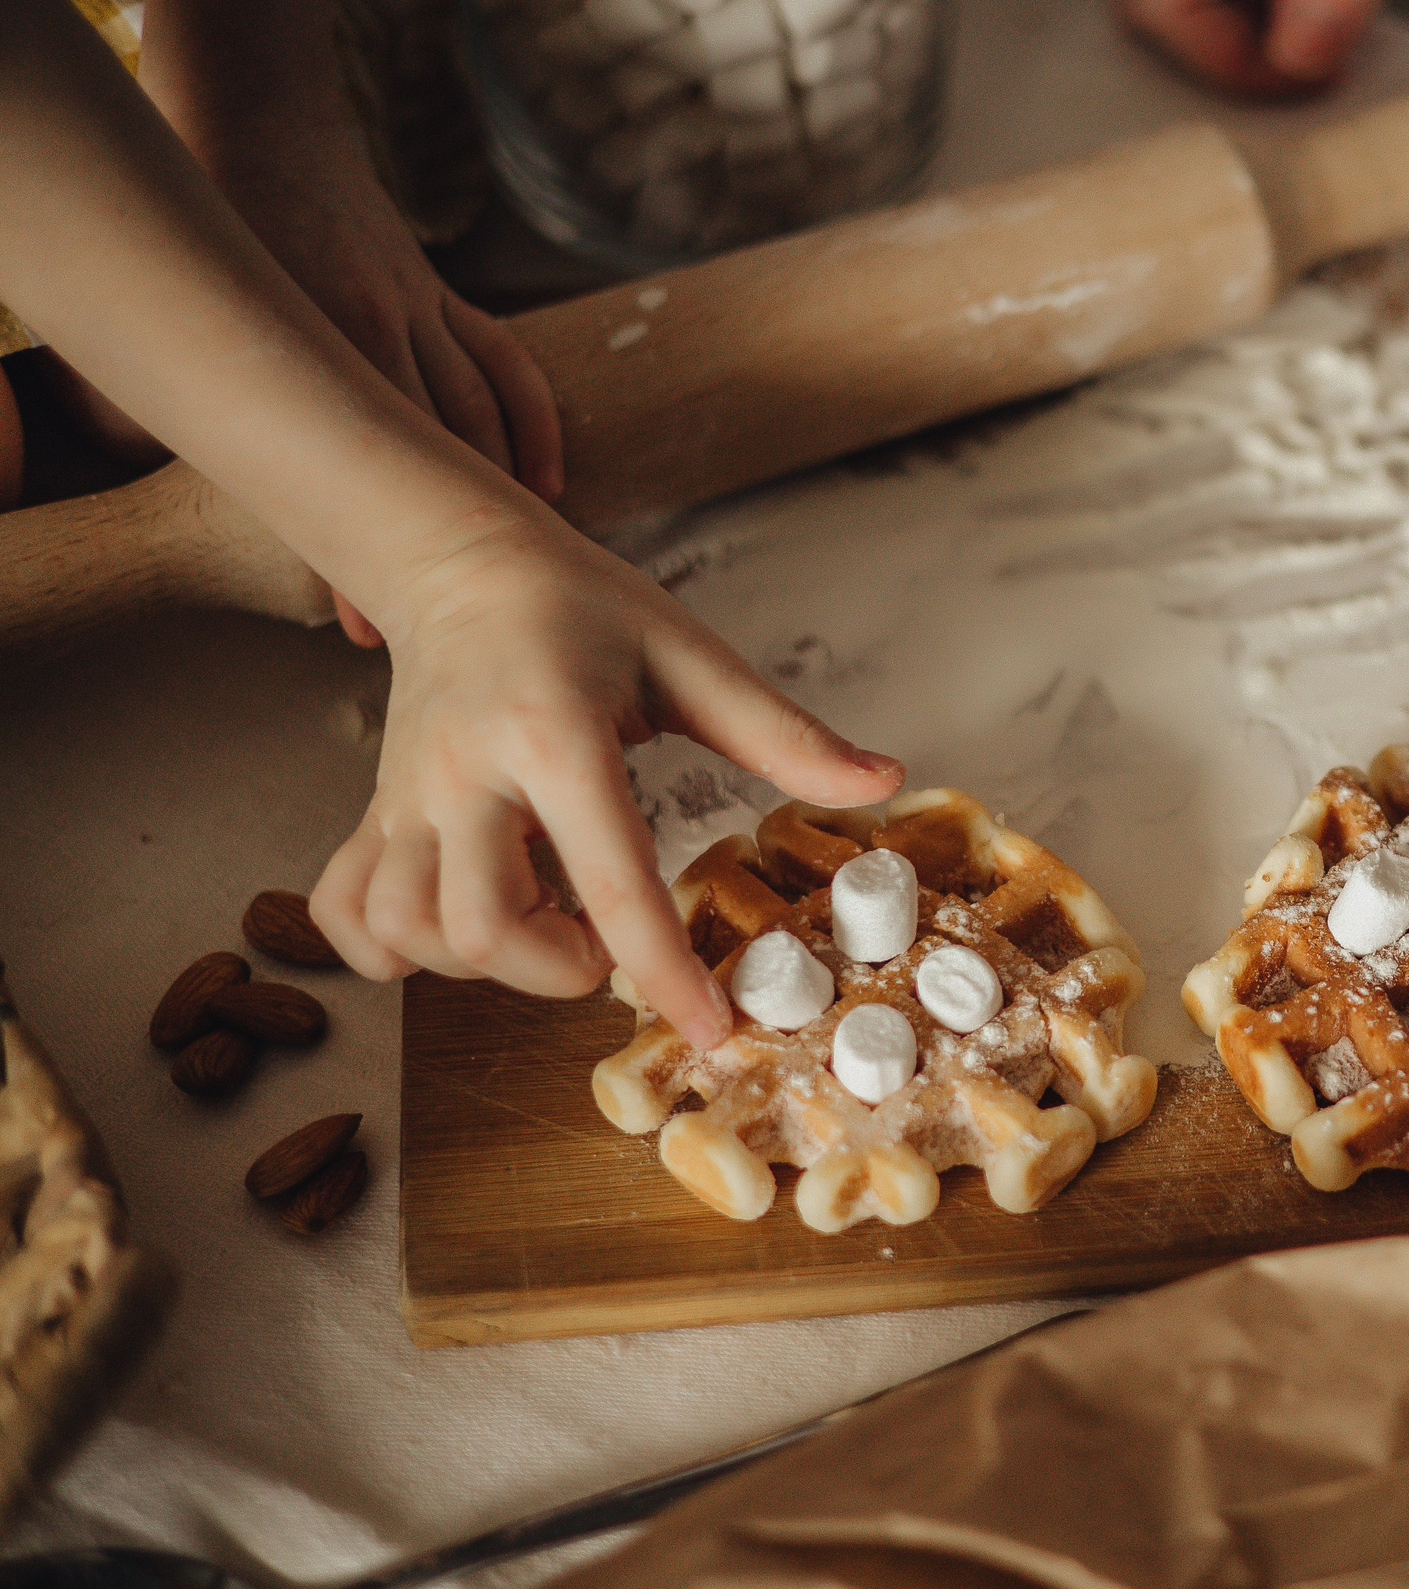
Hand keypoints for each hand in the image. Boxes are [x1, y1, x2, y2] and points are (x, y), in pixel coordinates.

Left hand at [195, 114, 562, 645]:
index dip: (352, 556)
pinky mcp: (447, 294)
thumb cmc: (213, 219)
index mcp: (319, 336)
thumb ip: (226, 395)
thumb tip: (225, 486)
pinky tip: (547, 486)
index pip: (348, 470)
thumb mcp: (200, 310)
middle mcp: (381, 326)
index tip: (359, 627)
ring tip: (509, 580)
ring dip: (497, 501)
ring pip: (479, 417)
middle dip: (437, 548)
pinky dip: (536, 427)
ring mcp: (423, 307)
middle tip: (444, 628)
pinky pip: (507, 366)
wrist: (260, 121)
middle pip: (429, 456)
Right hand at [309, 514, 902, 1047]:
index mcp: (554, 735)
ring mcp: (404, 800)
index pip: (609, 881)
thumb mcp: (692, 656)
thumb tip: (882, 783)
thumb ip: (784, 734)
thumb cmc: (583, 606)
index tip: (705, 1029)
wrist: (462, 559)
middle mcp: (464, 774)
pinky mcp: (371, 815)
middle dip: (558, 972)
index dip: (660, 970)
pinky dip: (394, 949)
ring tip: (546, 923)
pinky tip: (459, 923)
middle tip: (607, 946)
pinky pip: (346, 918)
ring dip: (483, 965)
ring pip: (411, 935)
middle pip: (484, 931)